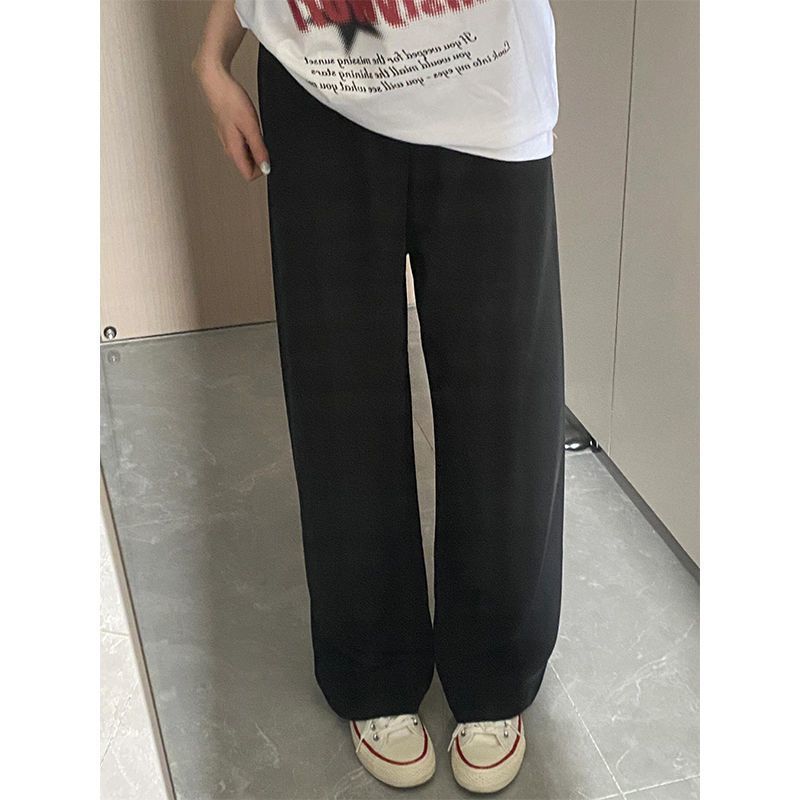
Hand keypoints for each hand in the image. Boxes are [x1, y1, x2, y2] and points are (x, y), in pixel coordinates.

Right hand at [195, 63, 269, 181]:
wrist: (216, 81)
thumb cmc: (230, 99)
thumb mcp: (251, 126)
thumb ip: (259, 149)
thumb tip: (266, 168)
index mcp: (233, 150)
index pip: (249, 175)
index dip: (262, 169)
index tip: (269, 156)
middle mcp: (228, 147)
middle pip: (247, 165)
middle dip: (260, 158)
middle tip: (264, 140)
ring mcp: (227, 139)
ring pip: (245, 154)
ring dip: (255, 146)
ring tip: (256, 130)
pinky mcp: (228, 130)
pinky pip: (242, 142)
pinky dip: (250, 137)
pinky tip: (251, 124)